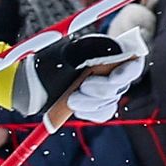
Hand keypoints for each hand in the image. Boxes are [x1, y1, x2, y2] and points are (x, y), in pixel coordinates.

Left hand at [26, 27, 146, 123]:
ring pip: (111, 102)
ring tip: (69, 99)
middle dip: (102, 90)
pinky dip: (88, 113)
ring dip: (90, 103)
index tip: (113, 77)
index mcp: (109, 53)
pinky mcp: (95, 105)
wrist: (31, 84)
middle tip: (81, 88)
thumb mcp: (68, 53)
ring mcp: (104, 90)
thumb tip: (114, 52)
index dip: (128, 71)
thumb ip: (91, 51)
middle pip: (122, 85)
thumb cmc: (49, 64)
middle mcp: (111, 72)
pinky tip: (73, 107)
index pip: (133, 62)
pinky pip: (102, 114)